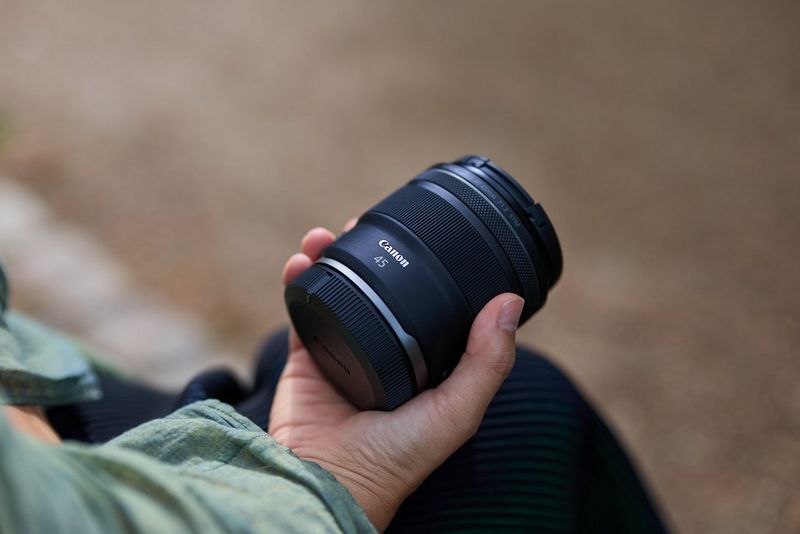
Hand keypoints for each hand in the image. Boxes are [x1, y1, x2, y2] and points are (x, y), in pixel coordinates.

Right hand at [269, 223, 523, 530]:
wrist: (327, 482)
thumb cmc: (396, 461)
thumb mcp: (456, 413)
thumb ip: (487, 362)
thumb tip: (510, 302)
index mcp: (423, 363)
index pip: (428, 304)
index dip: (423, 268)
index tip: (421, 235)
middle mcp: (384, 352)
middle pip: (378, 289)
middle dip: (369, 254)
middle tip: (365, 224)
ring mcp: (343, 351)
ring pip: (338, 290)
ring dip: (331, 257)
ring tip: (326, 235)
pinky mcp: (306, 357)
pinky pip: (302, 308)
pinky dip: (298, 280)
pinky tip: (300, 261)